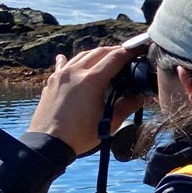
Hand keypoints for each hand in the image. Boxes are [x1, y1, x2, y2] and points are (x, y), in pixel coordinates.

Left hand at [28, 46, 144, 156]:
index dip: (130, 52)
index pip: (115, 58)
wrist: (48, 143)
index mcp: (91, 81)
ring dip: (96, 54)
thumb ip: (129, 105)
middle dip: (115, 51)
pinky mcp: (51, 82)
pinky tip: (66, 58)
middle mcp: (75, 72)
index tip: (140, 49)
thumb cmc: (81, 135)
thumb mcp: (111, 121)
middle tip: (127, 54)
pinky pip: (63, 65)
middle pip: (99, 52)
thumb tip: (143, 96)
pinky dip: (71, 61)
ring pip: (81, 56)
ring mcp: (61, 75)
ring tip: (106, 58)